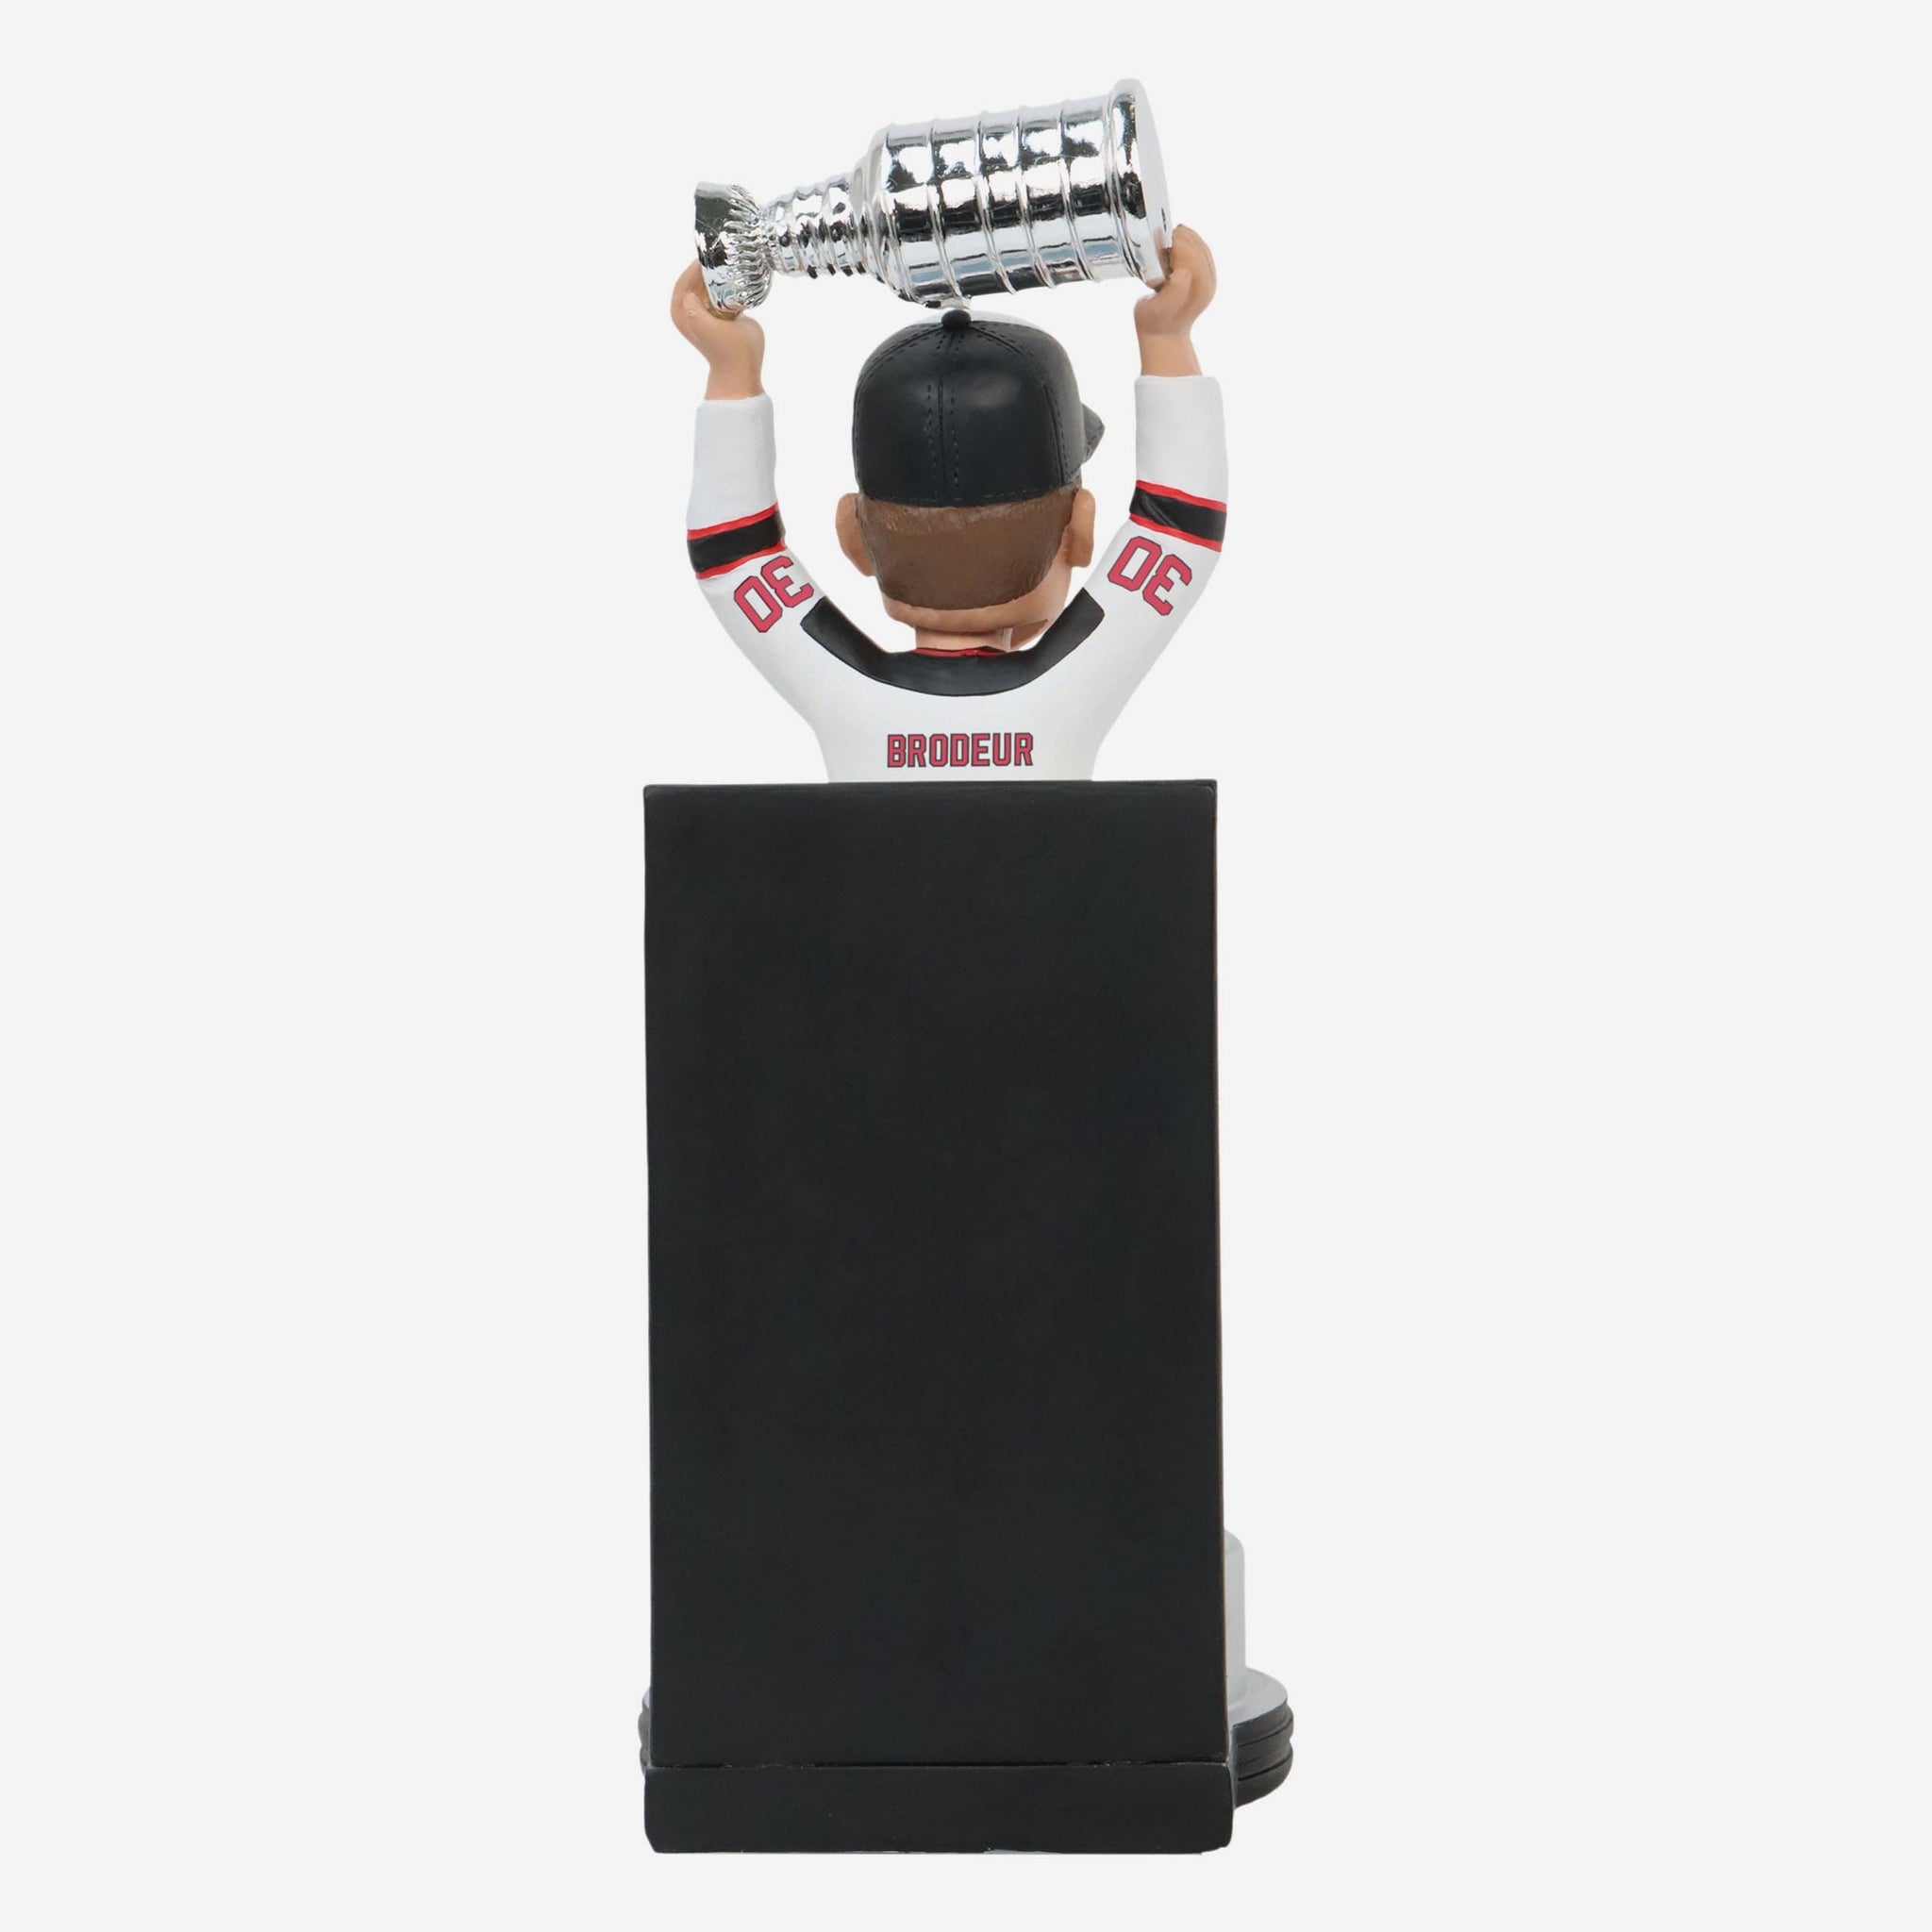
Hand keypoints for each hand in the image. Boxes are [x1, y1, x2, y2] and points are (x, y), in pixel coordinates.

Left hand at [671, 260, 764, 399]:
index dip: (696, 265)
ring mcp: (703, 312)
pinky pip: (717, 291)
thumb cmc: (727, 350)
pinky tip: (736, 275)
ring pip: (707, 284)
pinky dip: (725, 282)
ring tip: (730, 261)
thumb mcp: (704, 326)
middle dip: (707, 266)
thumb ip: (694, 307)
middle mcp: (688, 310)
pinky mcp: (717, 315)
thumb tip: (691, 293)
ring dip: (717, 273)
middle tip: (723, 253)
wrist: (741, 370)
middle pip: (695, 279)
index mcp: (681, 312)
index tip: (711, 254)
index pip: (685, 279)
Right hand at [1134, 226, 1215, 377]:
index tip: (1155, 246)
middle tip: (1159, 244)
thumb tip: (1184, 272)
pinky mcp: (1208, 277)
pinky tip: (1175, 250)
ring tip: (1166, 245)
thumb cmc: (1154, 321)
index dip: (1169, 241)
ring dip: (1183, 240)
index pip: (1186, 248)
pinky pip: (1201, 251)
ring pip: (1199, 244)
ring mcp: (1210, 279)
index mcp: (1197, 286)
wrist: (1166, 336)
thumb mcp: (1154, 309)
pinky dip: (1188, 245)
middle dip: (1176, 238)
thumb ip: (1172, 290)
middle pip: (1194, 242)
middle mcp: (1208, 280)